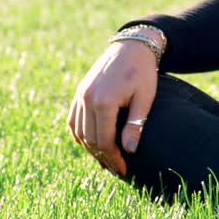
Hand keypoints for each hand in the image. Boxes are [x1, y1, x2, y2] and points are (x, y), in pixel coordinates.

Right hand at [66, 40, 158, 177]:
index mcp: (103, 102)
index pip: (104, 141)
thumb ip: (136, 125)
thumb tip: (129, 151)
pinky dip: (80, 135)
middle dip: (102, 157)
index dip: (113, 159)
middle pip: (90, 139)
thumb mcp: (145, 98)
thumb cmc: (143, 72)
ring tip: (106, 160)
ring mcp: (79, 96)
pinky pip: (73, 121)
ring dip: (90, 149)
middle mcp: (86, 99)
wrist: (131, 47)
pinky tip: (92, 144)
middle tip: (116, 170)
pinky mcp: (78, 93)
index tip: (123, 171)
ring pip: (79, 132)